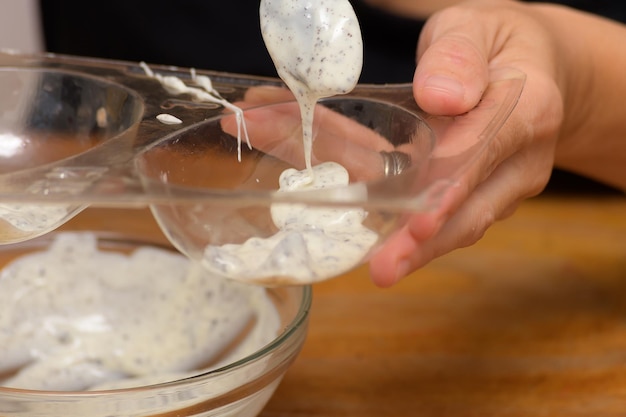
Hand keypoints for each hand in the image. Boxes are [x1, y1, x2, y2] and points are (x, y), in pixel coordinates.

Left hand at [369, 0, 565, 285]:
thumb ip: (458, 53)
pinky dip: (417, 232)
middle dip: (426, 243)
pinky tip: (380, 243)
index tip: (419, 222)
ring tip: (379, 269)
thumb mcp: (473, 27)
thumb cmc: (494, 44)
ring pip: (462, 223)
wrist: (532, 67)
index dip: (448, 190)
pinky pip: (452, 217)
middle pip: (474, 207)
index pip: (484, 155)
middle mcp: (524, 158)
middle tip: (383, 270)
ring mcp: (508, 184)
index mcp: (528, 108)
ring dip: (419, 249)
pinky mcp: (488, 196)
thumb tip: (441, 96)